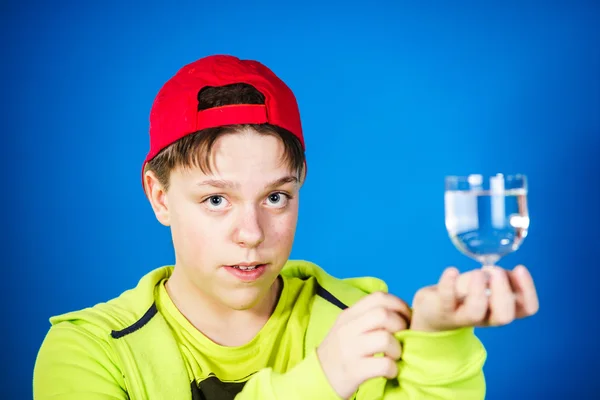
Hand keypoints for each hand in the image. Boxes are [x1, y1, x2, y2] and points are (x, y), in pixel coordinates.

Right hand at [316, 292, 410, 399]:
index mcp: (349, 314)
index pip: (378, 297)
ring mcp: (350, 349)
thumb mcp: (348, 327)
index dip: (399, 305)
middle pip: (383, 314)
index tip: (406, 318)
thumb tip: (402, 313)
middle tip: (403, 338)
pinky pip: (383, 364)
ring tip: (394, 356)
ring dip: (398, 349)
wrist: (319, 377)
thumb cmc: (340, 351)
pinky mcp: (354, 371)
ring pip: (385, 338)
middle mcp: (347, 328)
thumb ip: (368, 317)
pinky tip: (389, 371)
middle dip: (401, 325)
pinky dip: (393, 368)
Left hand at [410, 265, 538, 331]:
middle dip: (503, 291)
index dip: (527, 290)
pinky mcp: (441, 309)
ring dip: (479, 289)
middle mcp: (485, 317)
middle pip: (504, 316)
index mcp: (500, 309)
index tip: (519, 268)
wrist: (431, 311)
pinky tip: (452, 270)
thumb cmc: (463, 295)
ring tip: (477, 272)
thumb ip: (495, 278)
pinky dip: (449, 282)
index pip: (526, 309)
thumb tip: (499, 271)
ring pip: (476, 311)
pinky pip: (446, 298)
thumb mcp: (483, 286)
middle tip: (495, 271)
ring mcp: (462, 315)